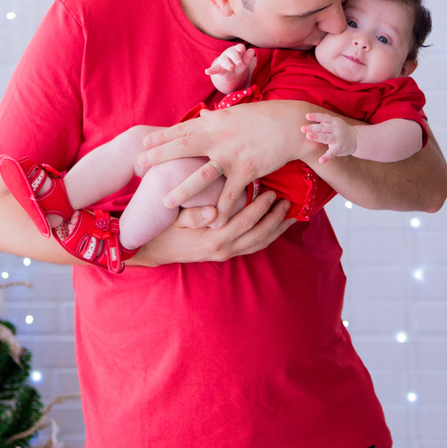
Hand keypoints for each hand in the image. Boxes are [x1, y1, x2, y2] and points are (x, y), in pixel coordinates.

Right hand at [129, 191, 294, 265]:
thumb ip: (193, 216)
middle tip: (288, 202)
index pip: (243, 223)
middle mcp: (223, 249)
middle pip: (258, 235)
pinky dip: (267, 236)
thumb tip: (213, 213)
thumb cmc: (165, 229)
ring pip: (259, 244)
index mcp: (213, 239)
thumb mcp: (175, 220)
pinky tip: (276, 226)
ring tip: (290, 215)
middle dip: (275, 219)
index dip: (260, 209)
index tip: (271, 193)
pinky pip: (253, 247)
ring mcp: (226, 253)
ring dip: (276, 230)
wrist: (156, 250)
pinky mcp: (227, 254)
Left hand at [137, 100, 323, 221]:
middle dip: (159, 157)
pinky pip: (230, 194)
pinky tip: (212, 222)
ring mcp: (232, 155)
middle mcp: (219, 137)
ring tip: (165, 202)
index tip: (143, 143)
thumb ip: (215, 119)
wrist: (291, 125)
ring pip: (201, 176)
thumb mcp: (235, 113)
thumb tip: (201, 116)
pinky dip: (221, 210)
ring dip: (182, 190)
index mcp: (215, 123)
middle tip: (139, 165)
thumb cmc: (264, 117)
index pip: (182, 129)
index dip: (162, 137)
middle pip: (182, 148)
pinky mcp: (247, 170)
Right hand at [205, 44, 256, 90]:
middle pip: (232, 53)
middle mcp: (229, 54)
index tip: (241, 49)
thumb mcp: (245, 63)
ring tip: (230, 68)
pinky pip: (214, 69)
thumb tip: (252, 50)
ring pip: (224, 61)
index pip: (239, 48)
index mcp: (237, 51)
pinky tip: (207, 71)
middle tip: (239, 63)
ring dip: (227, 64)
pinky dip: (211, 70)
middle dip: (235, 57)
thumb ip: (248, 58)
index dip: (240, 48)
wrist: (230, 74)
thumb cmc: (238, 65)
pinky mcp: (218, 68)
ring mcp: (223, 60)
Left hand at [301, 112, 357, 163]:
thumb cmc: (339, 130)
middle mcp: (336, 129)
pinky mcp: (339, 149)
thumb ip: (323, 122)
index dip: (315, 116)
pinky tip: (321, 160)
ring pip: (326, 138)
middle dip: (312, 128)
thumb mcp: (334, 123)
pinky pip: (332, 153)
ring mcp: (338, 139)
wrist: (356, 139)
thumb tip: (306, 120)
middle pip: (323, 127)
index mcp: (334, 121)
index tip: (307, 116)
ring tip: (308, 136)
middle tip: (302, 129)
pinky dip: (326, 157)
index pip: (324, 117)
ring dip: (317, 137)